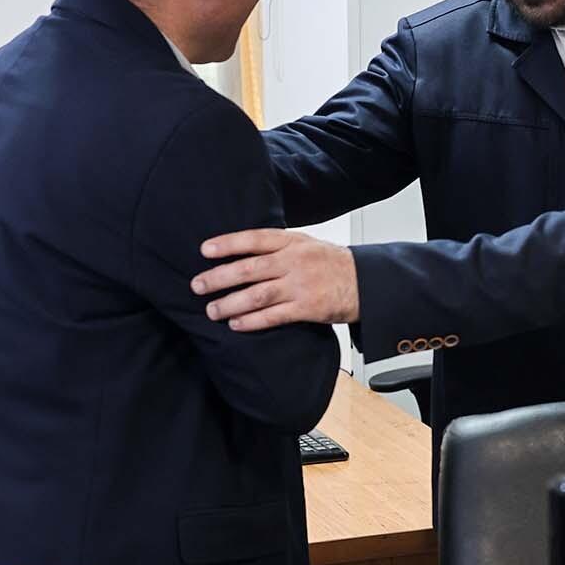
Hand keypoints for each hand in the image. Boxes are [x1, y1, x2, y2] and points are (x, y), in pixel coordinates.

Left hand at [191, 229, 358, 330]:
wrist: (367, 282)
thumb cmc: (334, 263)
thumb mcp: (308, 243)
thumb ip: (279, 246)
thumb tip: (242, 250)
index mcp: (293, 242)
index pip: (255, 239)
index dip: (228, 243)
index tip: (204, 250)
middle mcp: (294, 261)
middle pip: (249, 268)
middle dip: (219, 277)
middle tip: (197, 285)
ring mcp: (301, 285)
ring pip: (257, 294)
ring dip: (230, 303)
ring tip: (211, 310)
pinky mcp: (308, 308)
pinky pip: (274, 316)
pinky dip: (252, 321)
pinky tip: (236, 324)